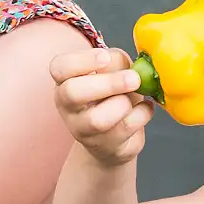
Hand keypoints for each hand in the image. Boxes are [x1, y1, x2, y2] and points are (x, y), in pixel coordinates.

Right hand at [50, 48, 153, 167]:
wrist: (116, 135)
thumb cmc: (113, 95)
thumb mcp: (113, 71)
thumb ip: (115, 62)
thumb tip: (120, 64)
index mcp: (65, 81)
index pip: (59, 68)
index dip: (82, 61)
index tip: (105, 57)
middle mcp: (67, 106)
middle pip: (72, 92)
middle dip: (108, 83)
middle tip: (133, 79)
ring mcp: (82, 129)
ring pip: (97, 119)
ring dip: (123, 104)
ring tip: (133, 98)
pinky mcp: (104, 146)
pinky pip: (125, 128)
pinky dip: (142, 114)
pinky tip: (143, 110)